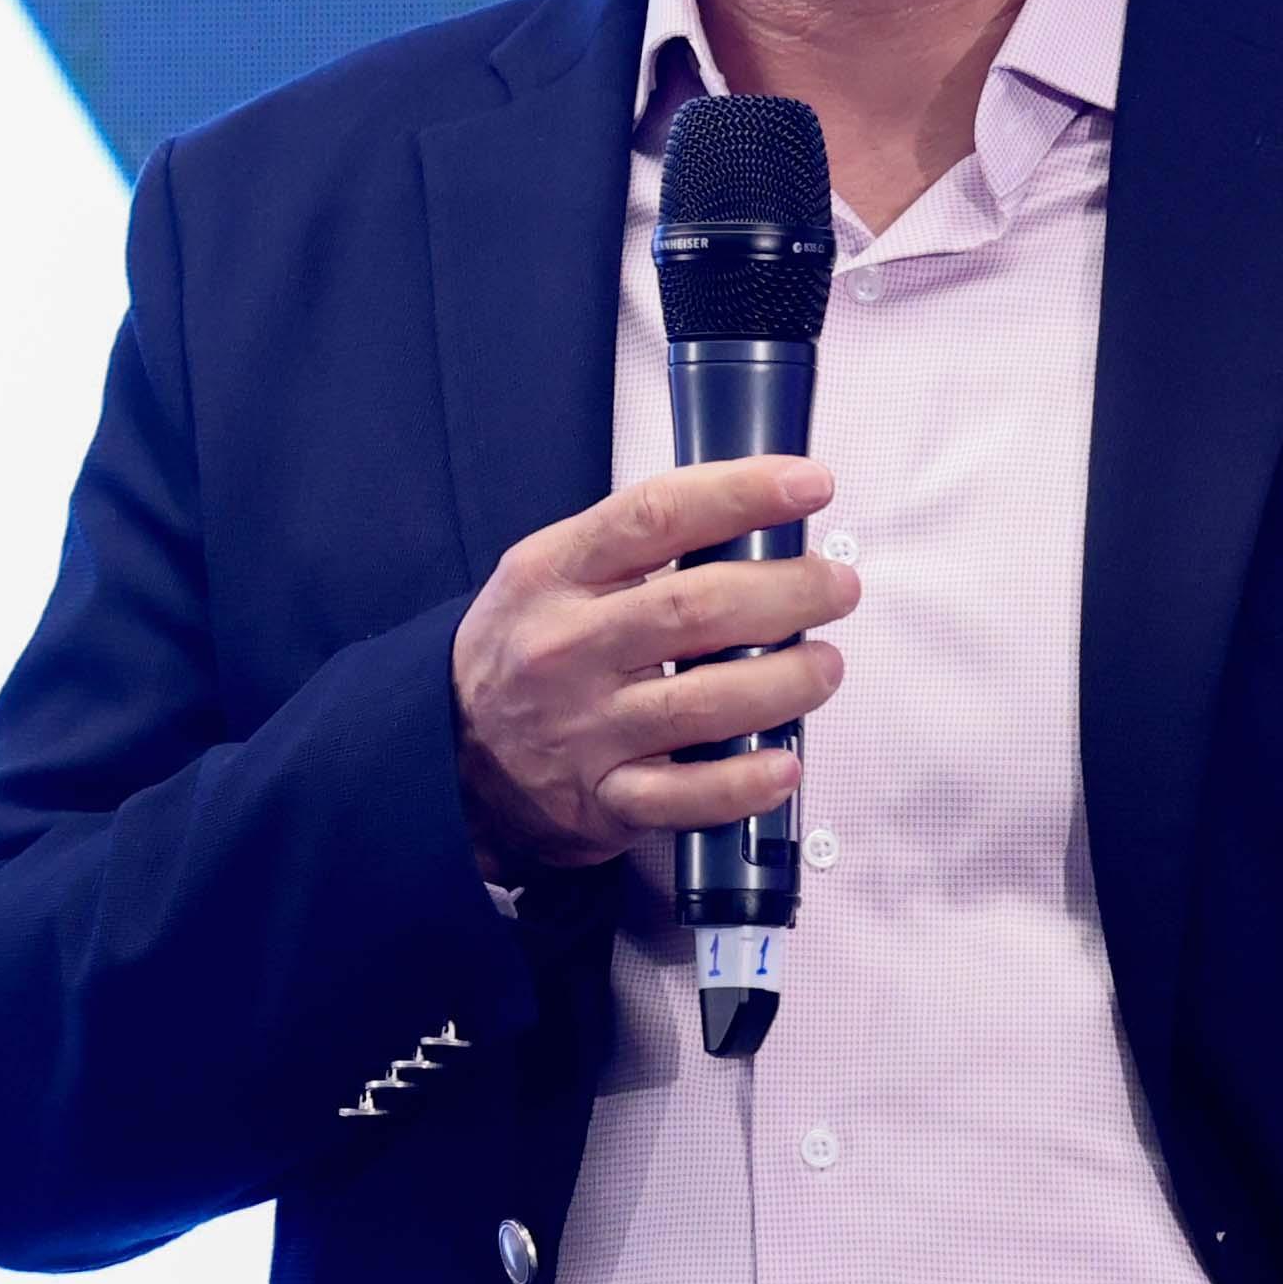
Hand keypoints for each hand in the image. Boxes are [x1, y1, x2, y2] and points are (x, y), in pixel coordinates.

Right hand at [451, 458, 860, 871]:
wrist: (448, 755)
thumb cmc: (521, 653)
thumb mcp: (548, 576)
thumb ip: (633, 548)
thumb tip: (751, 521)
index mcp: (554, 576)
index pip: (655, 515)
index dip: (742, 493)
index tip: (808, 484)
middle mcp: (566, 648)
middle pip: (697, 609)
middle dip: (791, 593)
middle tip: (834, 588)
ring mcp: (584, 727)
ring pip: (707, 701)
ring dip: (789, 680)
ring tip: (823, 666)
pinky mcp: (602, 799)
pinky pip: (687, 795)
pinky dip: (746, 781)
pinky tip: (783, 762)